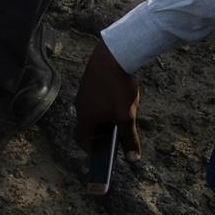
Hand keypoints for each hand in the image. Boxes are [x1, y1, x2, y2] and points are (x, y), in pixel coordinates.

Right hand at [73, 40, 141, 159]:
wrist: (112, 55)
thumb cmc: (117, 88)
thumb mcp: (126, 116)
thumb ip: (129, 139)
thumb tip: (134, 159)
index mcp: (86, 117)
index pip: (82, 140)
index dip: (92, 150)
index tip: (104, 154)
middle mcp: (80, 105)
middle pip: (87, 126)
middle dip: (101, 133)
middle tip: (116, 136)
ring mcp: (83, 91)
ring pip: (91, 110)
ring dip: (103, 117)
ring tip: (120, 116)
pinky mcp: (88, 80)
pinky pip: (94, 98)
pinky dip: (103, 104)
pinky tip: (118, 98)